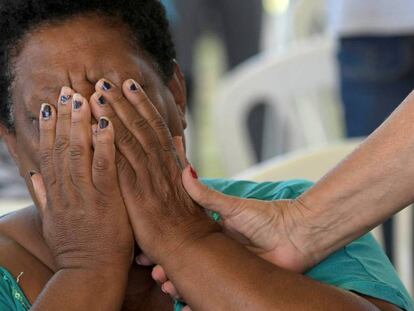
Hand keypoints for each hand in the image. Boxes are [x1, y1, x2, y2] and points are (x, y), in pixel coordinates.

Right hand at [31, 87, 133, 272]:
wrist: (90, 271)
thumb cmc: (75, 247)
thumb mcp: (52, 221)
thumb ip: (44, 196)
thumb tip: (34, 174)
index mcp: (56, 193)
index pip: (49, 154)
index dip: (48, 129)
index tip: (49, 108)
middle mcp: (67, 189)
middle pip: (63, 147)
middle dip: (64, 117)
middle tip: (67, 92)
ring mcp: (86, 193)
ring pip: (80, 152)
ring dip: (81, 123)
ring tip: (84, 98)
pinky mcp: (107, 199)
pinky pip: (104, 167)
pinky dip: (104, 144)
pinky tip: (107, 124)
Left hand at [89, 78, 219, 262]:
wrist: (189, 243)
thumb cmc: (185, 216)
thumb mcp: (188, 182)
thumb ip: (180, 157)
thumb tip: (177, 136)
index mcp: (171, 161)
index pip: (154, 125)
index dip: (141, 103)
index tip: (129, 85)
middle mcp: (160, 164)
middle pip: (140, 126)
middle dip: (122, 101)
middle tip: (106, 80)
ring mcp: (148, 178)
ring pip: (129, 139)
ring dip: (113, 115)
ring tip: (97, 94)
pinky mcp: (136, 194)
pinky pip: (120, 164)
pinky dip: (108, 144)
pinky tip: (95, 129)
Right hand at [147, 169, 315, 300]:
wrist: (298, 235)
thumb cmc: (268, 217)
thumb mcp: (233, 207)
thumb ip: (207, 195)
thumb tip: (185, 171)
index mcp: (215, 233)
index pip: (184, 241)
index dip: (166, 247)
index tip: (148, 252)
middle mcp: (218, 252)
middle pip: (188, 263)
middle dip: (169, 269)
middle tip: (157, 274)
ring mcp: (228, 269)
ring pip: (198, 280)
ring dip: (181, 285)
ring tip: (169, 287)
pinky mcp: (239, 284)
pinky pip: (217, 294)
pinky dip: (202, 303)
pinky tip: (188, 307)